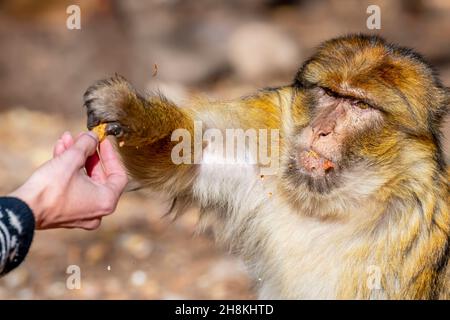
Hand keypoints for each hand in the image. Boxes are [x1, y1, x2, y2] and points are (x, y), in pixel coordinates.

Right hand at [9, 131, 127, 229]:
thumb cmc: (51, 189)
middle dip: (88, 153)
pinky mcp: (68, 212)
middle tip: (83, 138)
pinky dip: (69, 171)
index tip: (103, 141)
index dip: (111, 155)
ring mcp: (83, 213)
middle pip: (100, 176)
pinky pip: (74, 188)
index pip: (118, 174)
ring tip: (67, 140)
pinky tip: (60, 151)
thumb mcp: (72, 159)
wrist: (23, 210)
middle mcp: (98, 210)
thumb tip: (93, 136)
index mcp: (106, 201)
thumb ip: (87, 145)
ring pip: (84, 180)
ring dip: (76, 158)